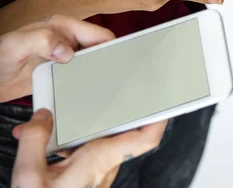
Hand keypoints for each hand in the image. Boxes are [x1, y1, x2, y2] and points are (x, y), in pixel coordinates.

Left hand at [0, 15, 113, 101]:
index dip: (112, 47)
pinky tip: (86, 96)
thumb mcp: (17, 44)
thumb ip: (42, 40)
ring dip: (98, 76)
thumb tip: (68, 51)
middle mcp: (68, 40)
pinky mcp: (61, 72)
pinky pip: (80, 78)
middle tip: (113, 81)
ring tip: (103, 91)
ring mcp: (65, 57)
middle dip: (109, 64)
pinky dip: (86, 86)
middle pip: (101, 51)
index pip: (100, 35)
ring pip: (93, 66)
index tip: (120, 62)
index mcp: (64, 27)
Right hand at [11, 109, 166, 187]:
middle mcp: (104, 166)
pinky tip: (53, 142)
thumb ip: (36, 139)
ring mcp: (96, 173)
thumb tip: (43, 117)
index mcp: (101, 160)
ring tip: (68, 114)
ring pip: (103, 142)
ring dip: (87, 128)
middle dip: (115, 111)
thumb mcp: (30, 174)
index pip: (145, 138)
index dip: (159, 118)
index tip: (166, 100)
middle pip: (122, 133)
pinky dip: (74, 143)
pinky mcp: (85, 178)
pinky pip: (88, 153)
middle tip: (117, 91)